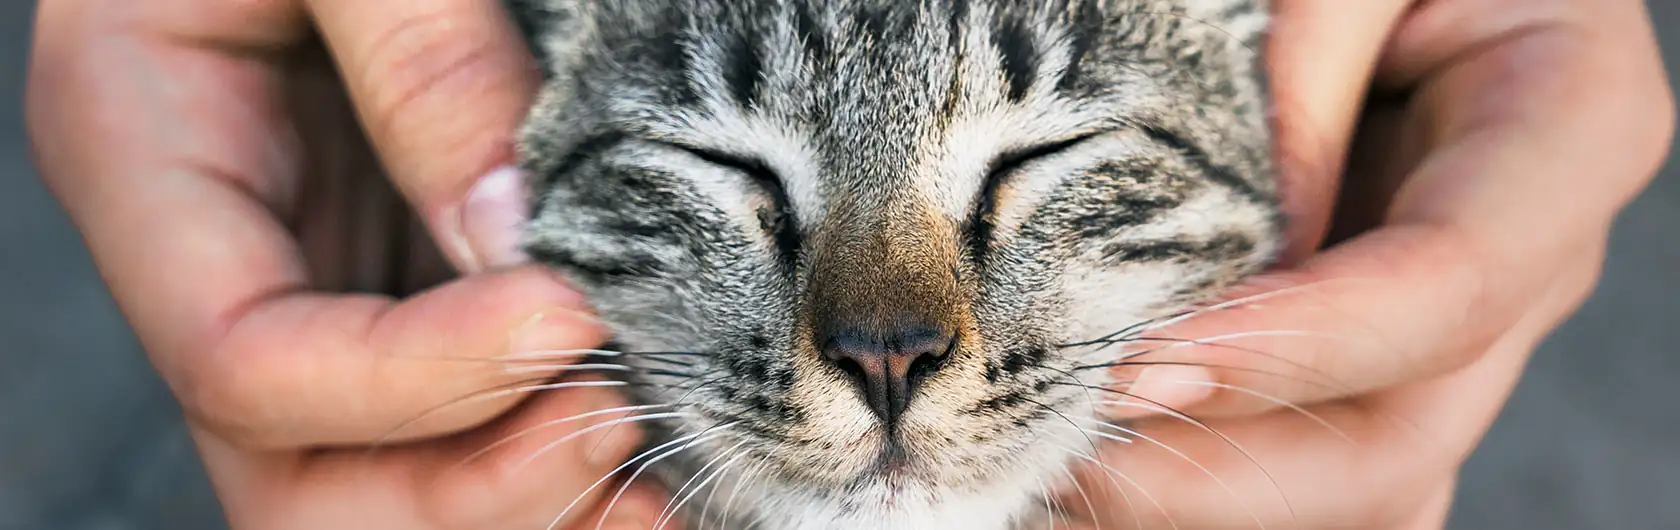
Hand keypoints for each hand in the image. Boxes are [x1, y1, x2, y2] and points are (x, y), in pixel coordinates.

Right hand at [26, 0, 674, 527]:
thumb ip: (418, 58)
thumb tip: (520, 238)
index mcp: (146, 156)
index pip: (245, 357)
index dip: (410, 375)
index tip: (569, 317)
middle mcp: (226, 253)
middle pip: (302, 472)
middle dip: (464, 484)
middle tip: (615, 421)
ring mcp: (321, 278)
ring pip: (385, 475)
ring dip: (522, 493)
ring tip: (660, 464)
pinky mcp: (406, 274)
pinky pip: (462, 412)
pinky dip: (553, 447)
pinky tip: (655, 444)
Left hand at [1065, 0, 1672, 527]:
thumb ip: (1291, 86)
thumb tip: (1212, 278)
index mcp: (1567, 131)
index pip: (1447, 288)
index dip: (1292, 351)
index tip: (1133, 371)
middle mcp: (1529, 258)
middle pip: (1401, 438)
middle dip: (1228, 474)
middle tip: (1061, 451)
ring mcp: (1458, 323)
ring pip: (1364, 486)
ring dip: (1213, 504)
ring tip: (1062, 475)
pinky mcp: (1385, 347)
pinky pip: (1319, 461)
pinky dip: (1215, 485)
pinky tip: (1103, 464)